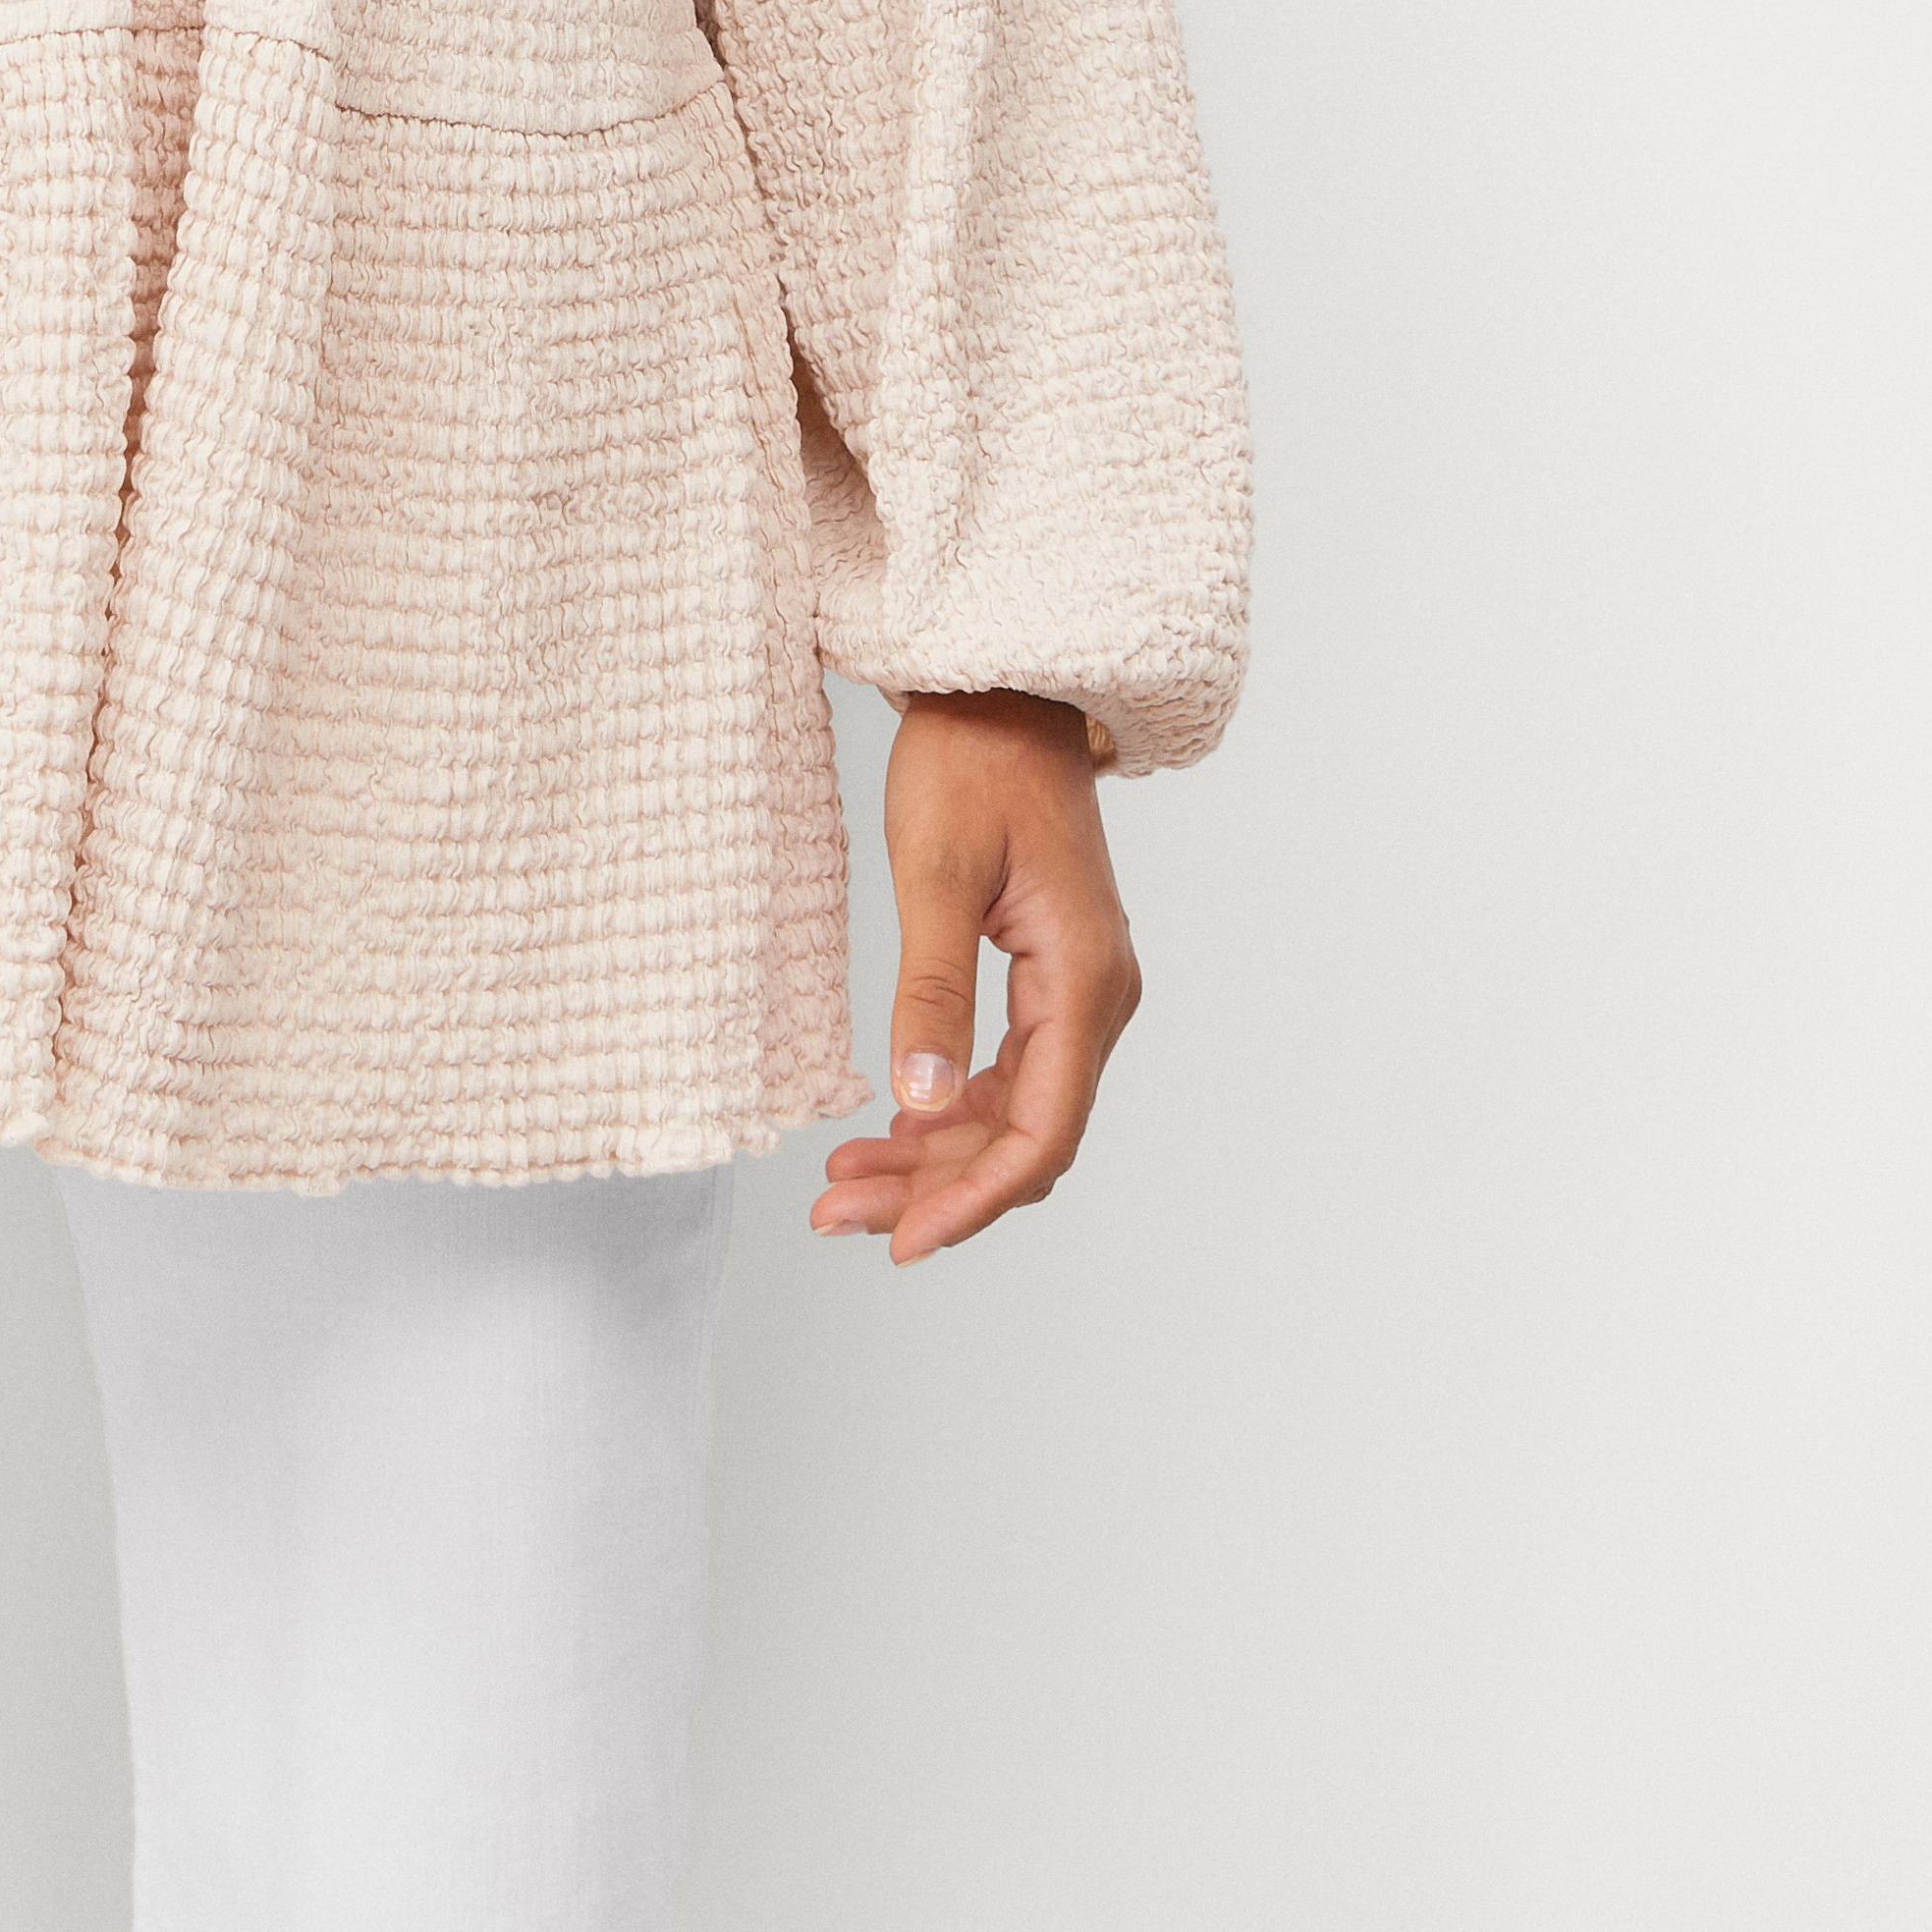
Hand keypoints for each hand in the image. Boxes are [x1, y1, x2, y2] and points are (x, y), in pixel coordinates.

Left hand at [813, 686, 1141, 1266]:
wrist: (1002, 689)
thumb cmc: (971, 760)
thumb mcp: (937, 870)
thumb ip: (931, 989)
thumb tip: (921, 1101)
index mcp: (1084, 982)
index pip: (1040, 1135)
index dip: (971, 1201)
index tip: (900, 1242)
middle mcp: (1096, 999)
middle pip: (1024, 1139)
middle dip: (932, 1188)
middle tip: (834, 1214)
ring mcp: (1077, 992)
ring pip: (1011, 1115)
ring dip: (933, 1157)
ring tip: (841, 1184)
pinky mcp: (1048, 979)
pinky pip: (1006, 1074)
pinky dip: (946, 1111)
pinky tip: (886, 1129)